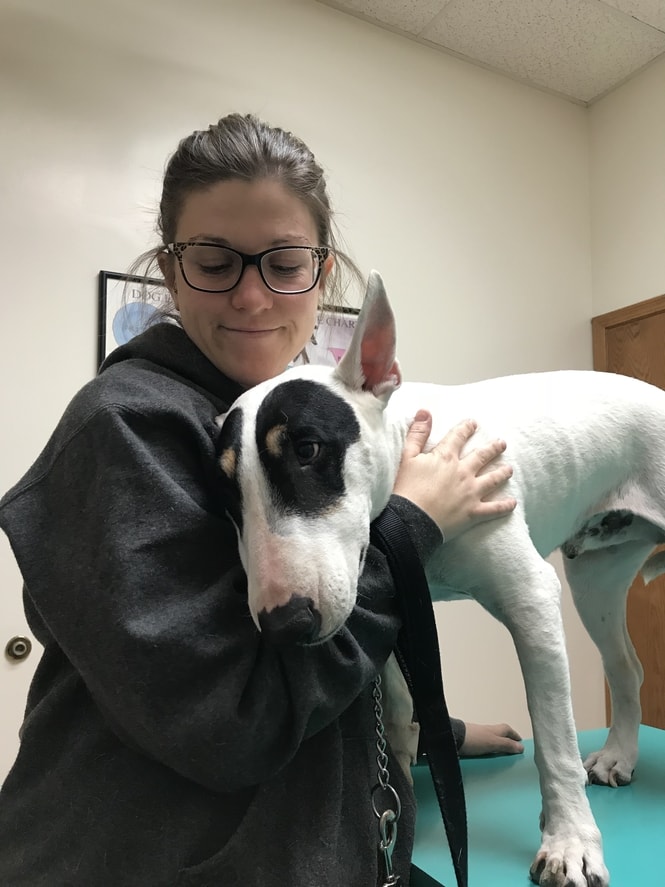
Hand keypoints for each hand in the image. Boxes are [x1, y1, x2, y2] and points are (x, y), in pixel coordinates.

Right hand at [392, 411, 516, 539]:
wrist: (411, 521)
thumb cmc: (406, 489)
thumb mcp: (406, 457)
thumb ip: (417, 434)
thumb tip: (425, 411)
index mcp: (446, 457)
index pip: (458, 437)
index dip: (466, 428)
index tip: (473, 423)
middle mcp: (463, 472)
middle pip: (482, 456)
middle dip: (493, 448)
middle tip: (501, 443)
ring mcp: (471, 492)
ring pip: (492, 479)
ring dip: (502, 473)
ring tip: (509, 469)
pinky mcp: (473, 512)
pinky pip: (494, 508)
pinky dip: (504, 506)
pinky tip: (512, 503)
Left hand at [459, 722, 524, 756]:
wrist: (454, 738)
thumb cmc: (474, 738)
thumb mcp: (494, 743)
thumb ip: (507, 745)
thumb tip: (520, 747)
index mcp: (496, 729)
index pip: (509, 731)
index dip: (515, 736)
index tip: (520, 742)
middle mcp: (489, 732)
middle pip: (501, 735)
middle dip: (507, 741)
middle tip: (512, 749)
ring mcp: (480, 737)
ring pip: (493, 741)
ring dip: (498, 747)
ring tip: (502, 757)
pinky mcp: (472, 743)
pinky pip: (484, 747)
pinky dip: (488, 751)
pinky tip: (488, 758)